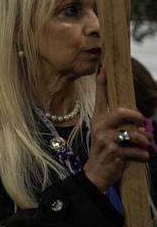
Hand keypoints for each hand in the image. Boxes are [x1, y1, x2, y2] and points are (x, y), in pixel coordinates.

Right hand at [83, 68, 152, 190]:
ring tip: (145, 145)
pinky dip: (143, 156)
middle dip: (136, 117)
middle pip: (121, 113)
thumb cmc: (106, 151)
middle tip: (143, 121)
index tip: (103, 69)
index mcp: (98, 119)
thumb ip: (124, 126)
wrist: (97, 173)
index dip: (102, 83)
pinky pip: (137, 151)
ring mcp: (106, 139)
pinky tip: (140, 158)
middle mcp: (100, 126)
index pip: (100, 98)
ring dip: (145, 141)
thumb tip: (144, 126)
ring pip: (134, 134)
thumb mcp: (109, 135)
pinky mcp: (114, 152)